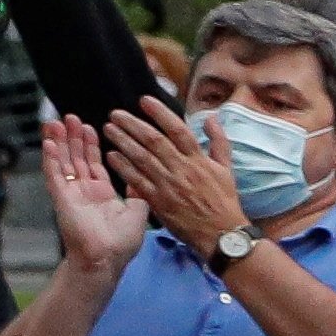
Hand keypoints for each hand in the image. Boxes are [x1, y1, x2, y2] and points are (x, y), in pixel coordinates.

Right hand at [41, 113, 150, 264]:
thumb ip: (138, 192)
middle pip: (76, 158)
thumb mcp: (138, 212)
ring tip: (57, 122)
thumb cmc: (122, 243)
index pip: (94, 163)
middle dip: (74, 138)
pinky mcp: (61, 199)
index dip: (91, 145)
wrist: (106, 260)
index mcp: (102, 194)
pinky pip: (54, 175)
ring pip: (63, 162)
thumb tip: (141, 176)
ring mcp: (71, 194)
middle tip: (71, 117)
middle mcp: (84, 191)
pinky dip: (51, 159)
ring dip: (59, 142)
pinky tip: (49, 143)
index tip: (91, 127)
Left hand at [104, 104, 247, 253]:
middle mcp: (182, 169)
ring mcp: (168, 185)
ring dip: (123, 142)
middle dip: (132, 125)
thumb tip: (211, 118)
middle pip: (154, 141)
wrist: (221, 235)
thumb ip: (219, 141)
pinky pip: (137, 181)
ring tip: (109, 129)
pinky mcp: (158, 201)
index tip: (144, 101)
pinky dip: (123, 167)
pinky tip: (111, 156)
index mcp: (199, 160)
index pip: (178, 129)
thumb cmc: (224, 202)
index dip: (160, 113)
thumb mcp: (227, 169)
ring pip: (142, 158)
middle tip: (115, 114)